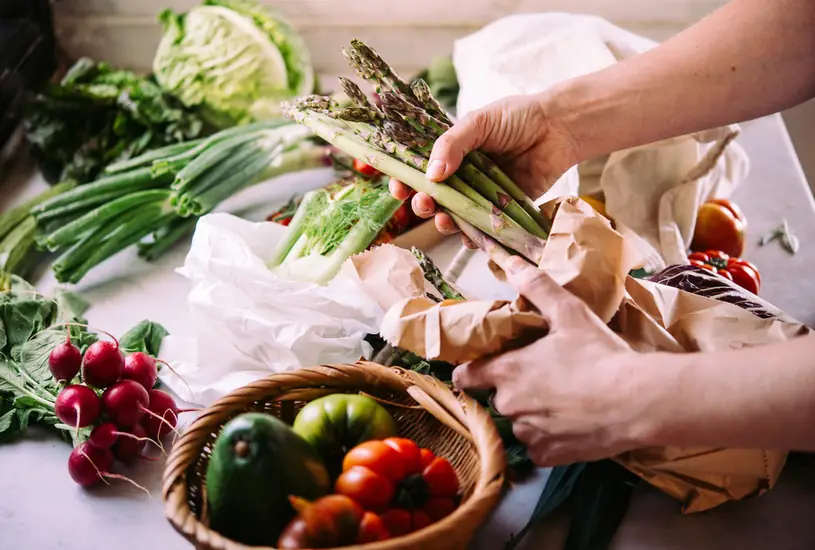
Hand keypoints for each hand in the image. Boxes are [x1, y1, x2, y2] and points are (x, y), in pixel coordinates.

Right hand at [389, 93, 579, 240]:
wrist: (559, 128)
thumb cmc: (517, 118)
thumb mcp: (478, 122)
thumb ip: (452, 145)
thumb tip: (431, 174)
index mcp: (451, 153)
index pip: (419, 170)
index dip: (405, 180)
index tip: (397, 187)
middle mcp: (462, 176)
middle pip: (433, 197)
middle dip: (422, 204)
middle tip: (423, 203)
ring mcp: (481, 195)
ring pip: (454, 216)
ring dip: (443, 222)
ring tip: (443, 220)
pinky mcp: (502, 211)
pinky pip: (482, 229)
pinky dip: (473, 236)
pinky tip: (469, 235)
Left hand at [452, 257, 656, 465]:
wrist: (636, 402)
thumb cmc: (599, 354)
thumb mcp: (568, 312)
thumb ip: (537, 287)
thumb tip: (511, 263)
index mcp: (506, 370)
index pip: (465, 377)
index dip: (470, 372)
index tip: (481, 369)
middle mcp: (509, 405)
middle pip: (496, 399)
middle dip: (511, 390)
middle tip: (540, 379)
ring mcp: (528, 434)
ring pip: (519, 424)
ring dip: (531, 415)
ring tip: (561, 402)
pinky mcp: (549, 456)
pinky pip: (539, 448)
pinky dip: (549, 439)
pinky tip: (570, 424)